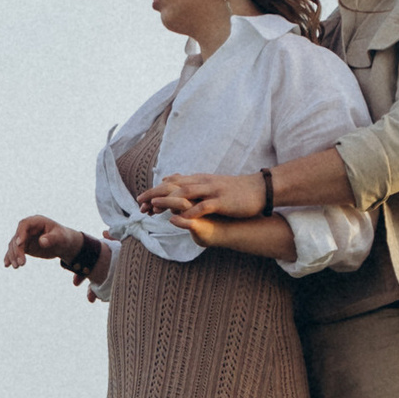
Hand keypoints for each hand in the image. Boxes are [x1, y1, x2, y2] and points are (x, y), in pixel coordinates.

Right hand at [4, 214, 92, 273]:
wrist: (62, 244)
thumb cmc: (63, 238)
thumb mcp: (60, 237)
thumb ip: (52, 238)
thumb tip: (42, 241)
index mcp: (37, 221)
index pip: (24, 225)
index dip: (20, 233)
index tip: (19, 244)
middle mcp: (28, 228)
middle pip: (17, 237)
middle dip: (17, 250)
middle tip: (21, 263)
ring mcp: (24, 237)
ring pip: (13, 245)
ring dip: (13, 256)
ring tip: (17, 267)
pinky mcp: (23, 246)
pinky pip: (14, 251)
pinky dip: (10, 257)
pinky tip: (7, 265)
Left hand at [142, 170, 260, 220]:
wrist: (259, 189)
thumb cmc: (236, 190)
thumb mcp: (213, 186)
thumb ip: (196, 187)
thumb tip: (181, 187)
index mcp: (200, 180)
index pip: (173, 183)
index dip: (156, 191)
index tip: (141, 199)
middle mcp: (203, 182)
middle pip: (174, 186)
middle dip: (155, 194)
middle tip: (139, 203)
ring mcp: (212, 191)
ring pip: (185, 193)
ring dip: (168, 200)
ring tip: (153, 208)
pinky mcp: (221, 201)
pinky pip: (203, 206)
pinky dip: (190, 212)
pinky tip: (179, 218)